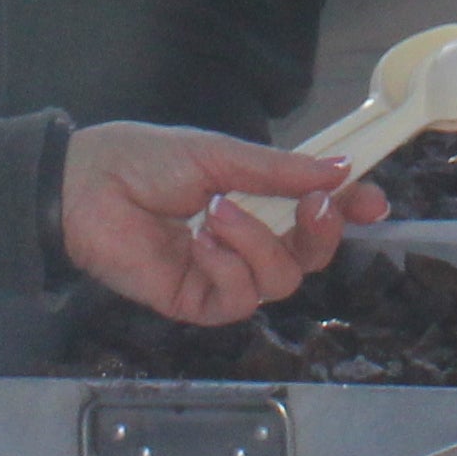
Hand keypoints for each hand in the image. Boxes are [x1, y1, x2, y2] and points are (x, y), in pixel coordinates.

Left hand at [56, 123, 393, 323]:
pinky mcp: (197, 301)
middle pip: (310, 256)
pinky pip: (240, 299)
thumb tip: (339, 169)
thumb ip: (278, 170)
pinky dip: (227, 267)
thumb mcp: (219, 154)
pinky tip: (199, 242)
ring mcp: (222, 273)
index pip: (315, 213)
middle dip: (322, 233)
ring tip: (216, 212)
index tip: (373, 201)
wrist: (83, 188)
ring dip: (257, 242)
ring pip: (281, 280)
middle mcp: (245, 239)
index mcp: (254, 198)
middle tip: (314, 205)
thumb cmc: (142, 161)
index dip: (349, 210)